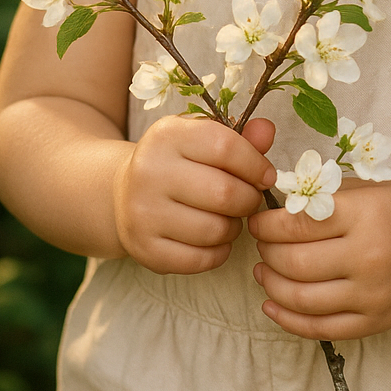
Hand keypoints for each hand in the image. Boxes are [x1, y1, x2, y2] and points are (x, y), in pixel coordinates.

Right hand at [113, 115, 275, 274]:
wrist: (122, 192)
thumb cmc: (176, 162)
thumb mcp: (201, 138)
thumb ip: (239, 136)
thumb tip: (267, 131)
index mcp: (166, 135)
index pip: (225, 147)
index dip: (255, 164)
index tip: (266, 175)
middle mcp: (149, 171)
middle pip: (224, 193)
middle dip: (249, 199)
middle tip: (250, 199)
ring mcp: (143, 212)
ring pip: (215, 230)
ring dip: (234, 227)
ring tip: (230, 218)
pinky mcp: (144, 248)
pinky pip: (201, 259)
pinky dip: (219, 252)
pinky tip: (216, 240)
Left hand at [248, 177, 390, 338]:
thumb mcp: (365, 187)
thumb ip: (321, 195)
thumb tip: (271, 208)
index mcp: (365, 215)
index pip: (298, 224)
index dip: (267, 225)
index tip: (257, 222)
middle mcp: (370, 256)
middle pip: (296, 262)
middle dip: (266, 253)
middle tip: (260, 245)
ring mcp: (373, 294)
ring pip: (303, 298)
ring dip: (271, 286)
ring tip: (263, 271)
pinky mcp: (375, 321)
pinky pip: (320, 328)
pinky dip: (288, 319)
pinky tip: (272, 304)